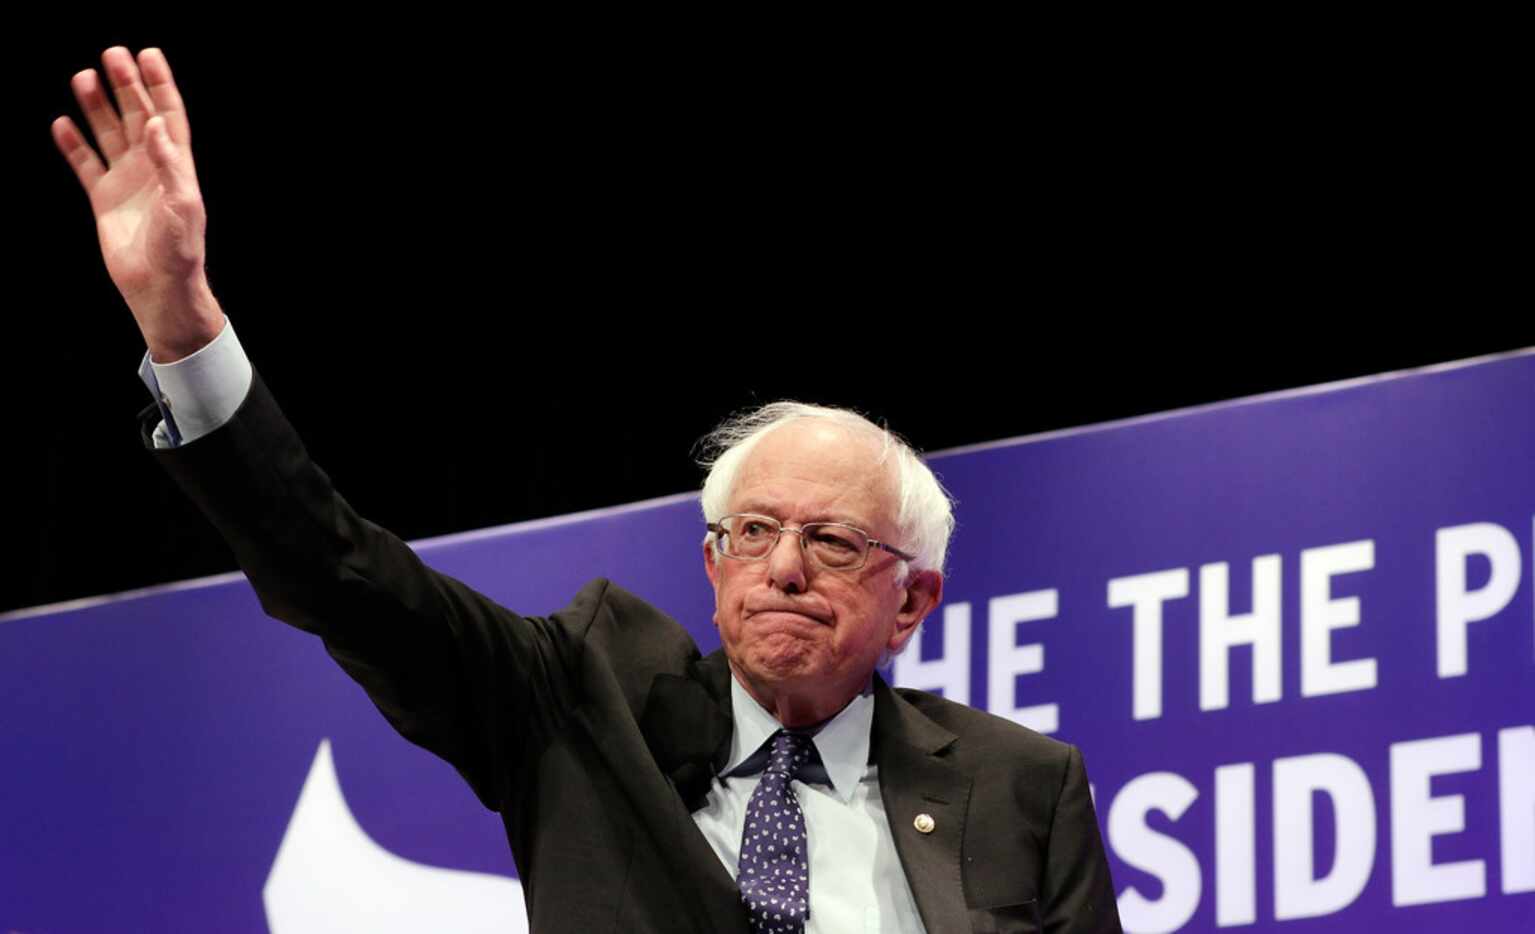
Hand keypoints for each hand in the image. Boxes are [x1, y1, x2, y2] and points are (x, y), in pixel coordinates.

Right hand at [52, 47, 223, 361]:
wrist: (158, 287)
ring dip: (97, 107)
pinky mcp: (103, 199)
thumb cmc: (179, 249)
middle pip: (137, 116)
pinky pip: (85, 165)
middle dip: (126, 85)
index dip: (159, 85)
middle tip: (111, 54)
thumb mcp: (183, 205)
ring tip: (83, 77)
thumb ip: (170, 164)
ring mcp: (126, 181)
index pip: (168, 116)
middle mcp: (151, 168)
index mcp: (176, 166)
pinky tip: (62, 124)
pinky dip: (74, 144)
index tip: (148, 55)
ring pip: (109, 134)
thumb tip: (158, 125)